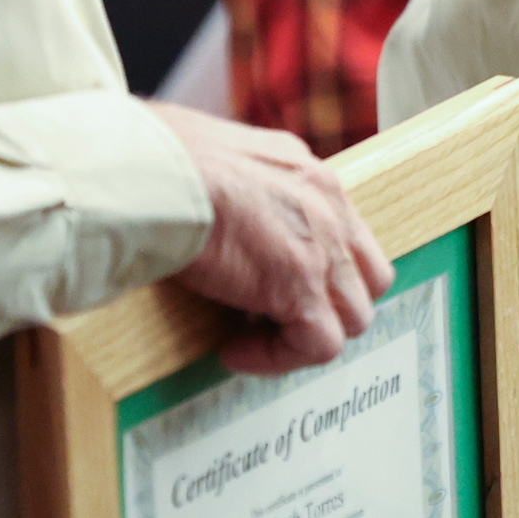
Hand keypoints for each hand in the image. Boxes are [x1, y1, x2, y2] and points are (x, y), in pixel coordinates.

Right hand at [152, 103, 395, 375]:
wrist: (151, 176)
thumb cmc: (156, 165)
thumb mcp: (216, 160)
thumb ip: (236, 188)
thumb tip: (217, 218)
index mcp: (306, 171)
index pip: (343, 231)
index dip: (317, 269)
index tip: (271, 286)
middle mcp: (327, 204)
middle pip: (368, 276)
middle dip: (329, 306)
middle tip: (274, 318)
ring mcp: (322, 245)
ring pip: (353, 316)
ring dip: (303, 336)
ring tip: (249, 340)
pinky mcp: (301, 284)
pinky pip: (319, 344)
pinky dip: (278, 358)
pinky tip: (234, 351)